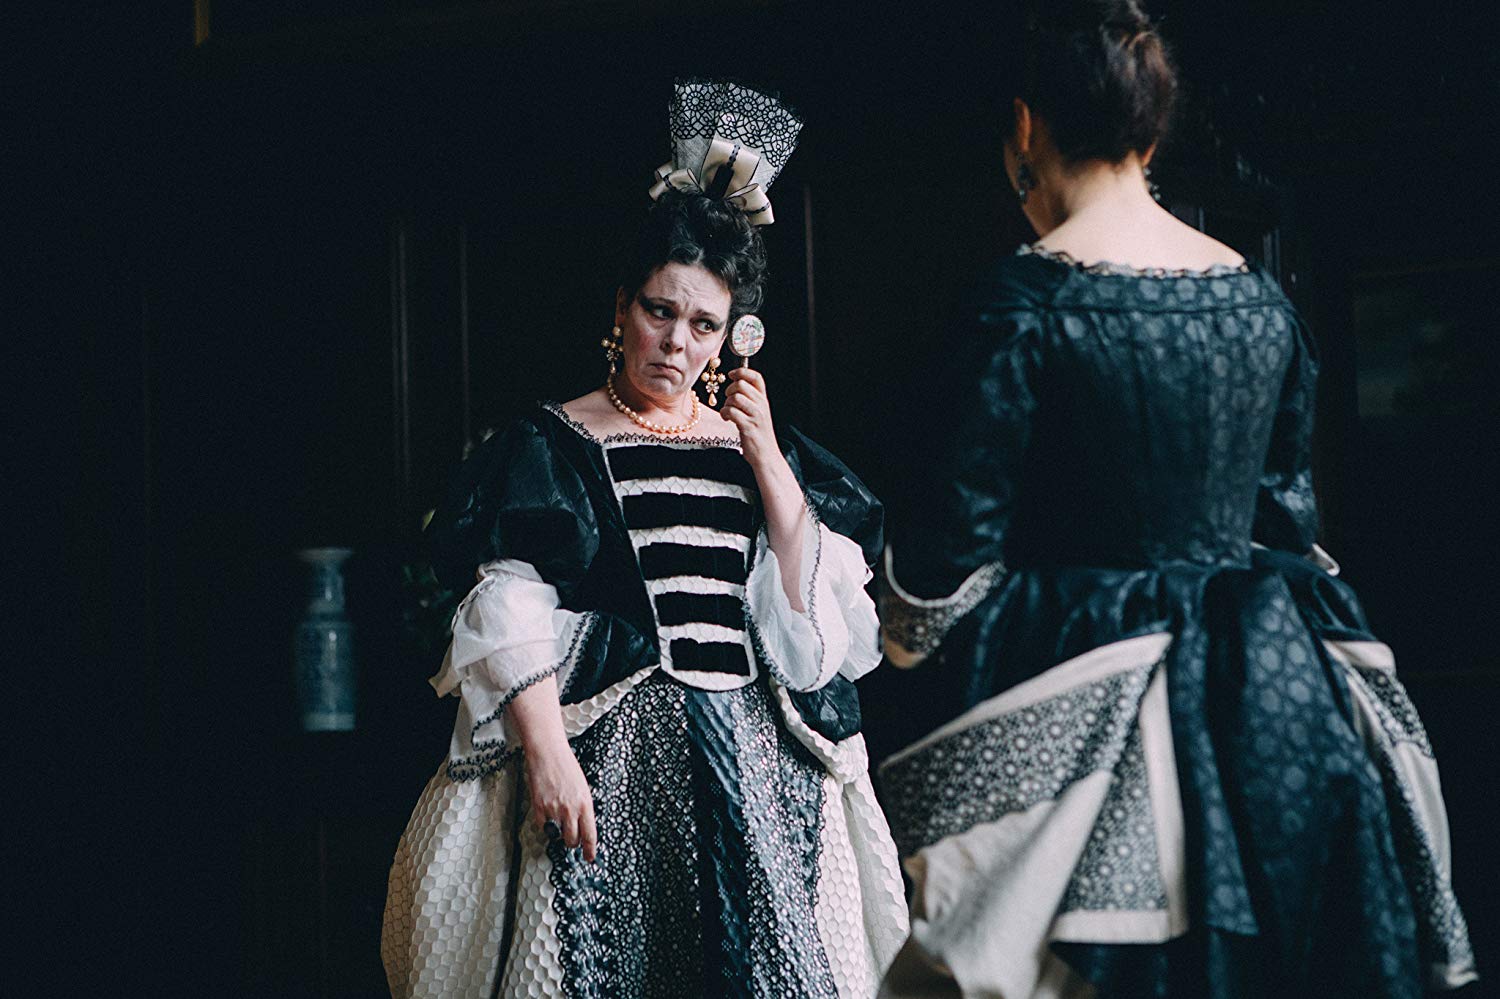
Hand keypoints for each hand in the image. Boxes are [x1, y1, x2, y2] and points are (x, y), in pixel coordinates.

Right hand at [525, 741, 597, 861]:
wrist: (548, 753)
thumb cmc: (567, 767)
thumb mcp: (583, 788)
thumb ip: (583, 808)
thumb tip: (583, 826)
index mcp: (585, 804)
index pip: (590, 835)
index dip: (590, 850)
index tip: (590, 858)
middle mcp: (570, 809)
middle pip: (573, 840)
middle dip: (574, 843)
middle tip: (573, 840)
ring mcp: (553, 809)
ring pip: (558, 836)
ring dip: (560, 835)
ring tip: (560, 826)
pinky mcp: (539, 807)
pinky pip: (543, 827)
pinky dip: (546, 825)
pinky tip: (549, 816)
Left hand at [721, 368, 778, 470]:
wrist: (766, 455)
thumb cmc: (758, 434)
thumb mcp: (758, 413)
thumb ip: (750, 399)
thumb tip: (736, 382)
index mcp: (764, 400)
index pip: (756, 377)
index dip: (742, 372)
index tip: (731, 375)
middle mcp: (762, 405)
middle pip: (741, 385)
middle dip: (729, 390)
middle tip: (729, 400)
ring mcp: (756, 416)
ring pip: (735, 397)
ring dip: (727, 404)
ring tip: (728, 413)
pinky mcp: (748, 426)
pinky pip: (731, 411)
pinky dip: (724, 414)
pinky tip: (727, 419)